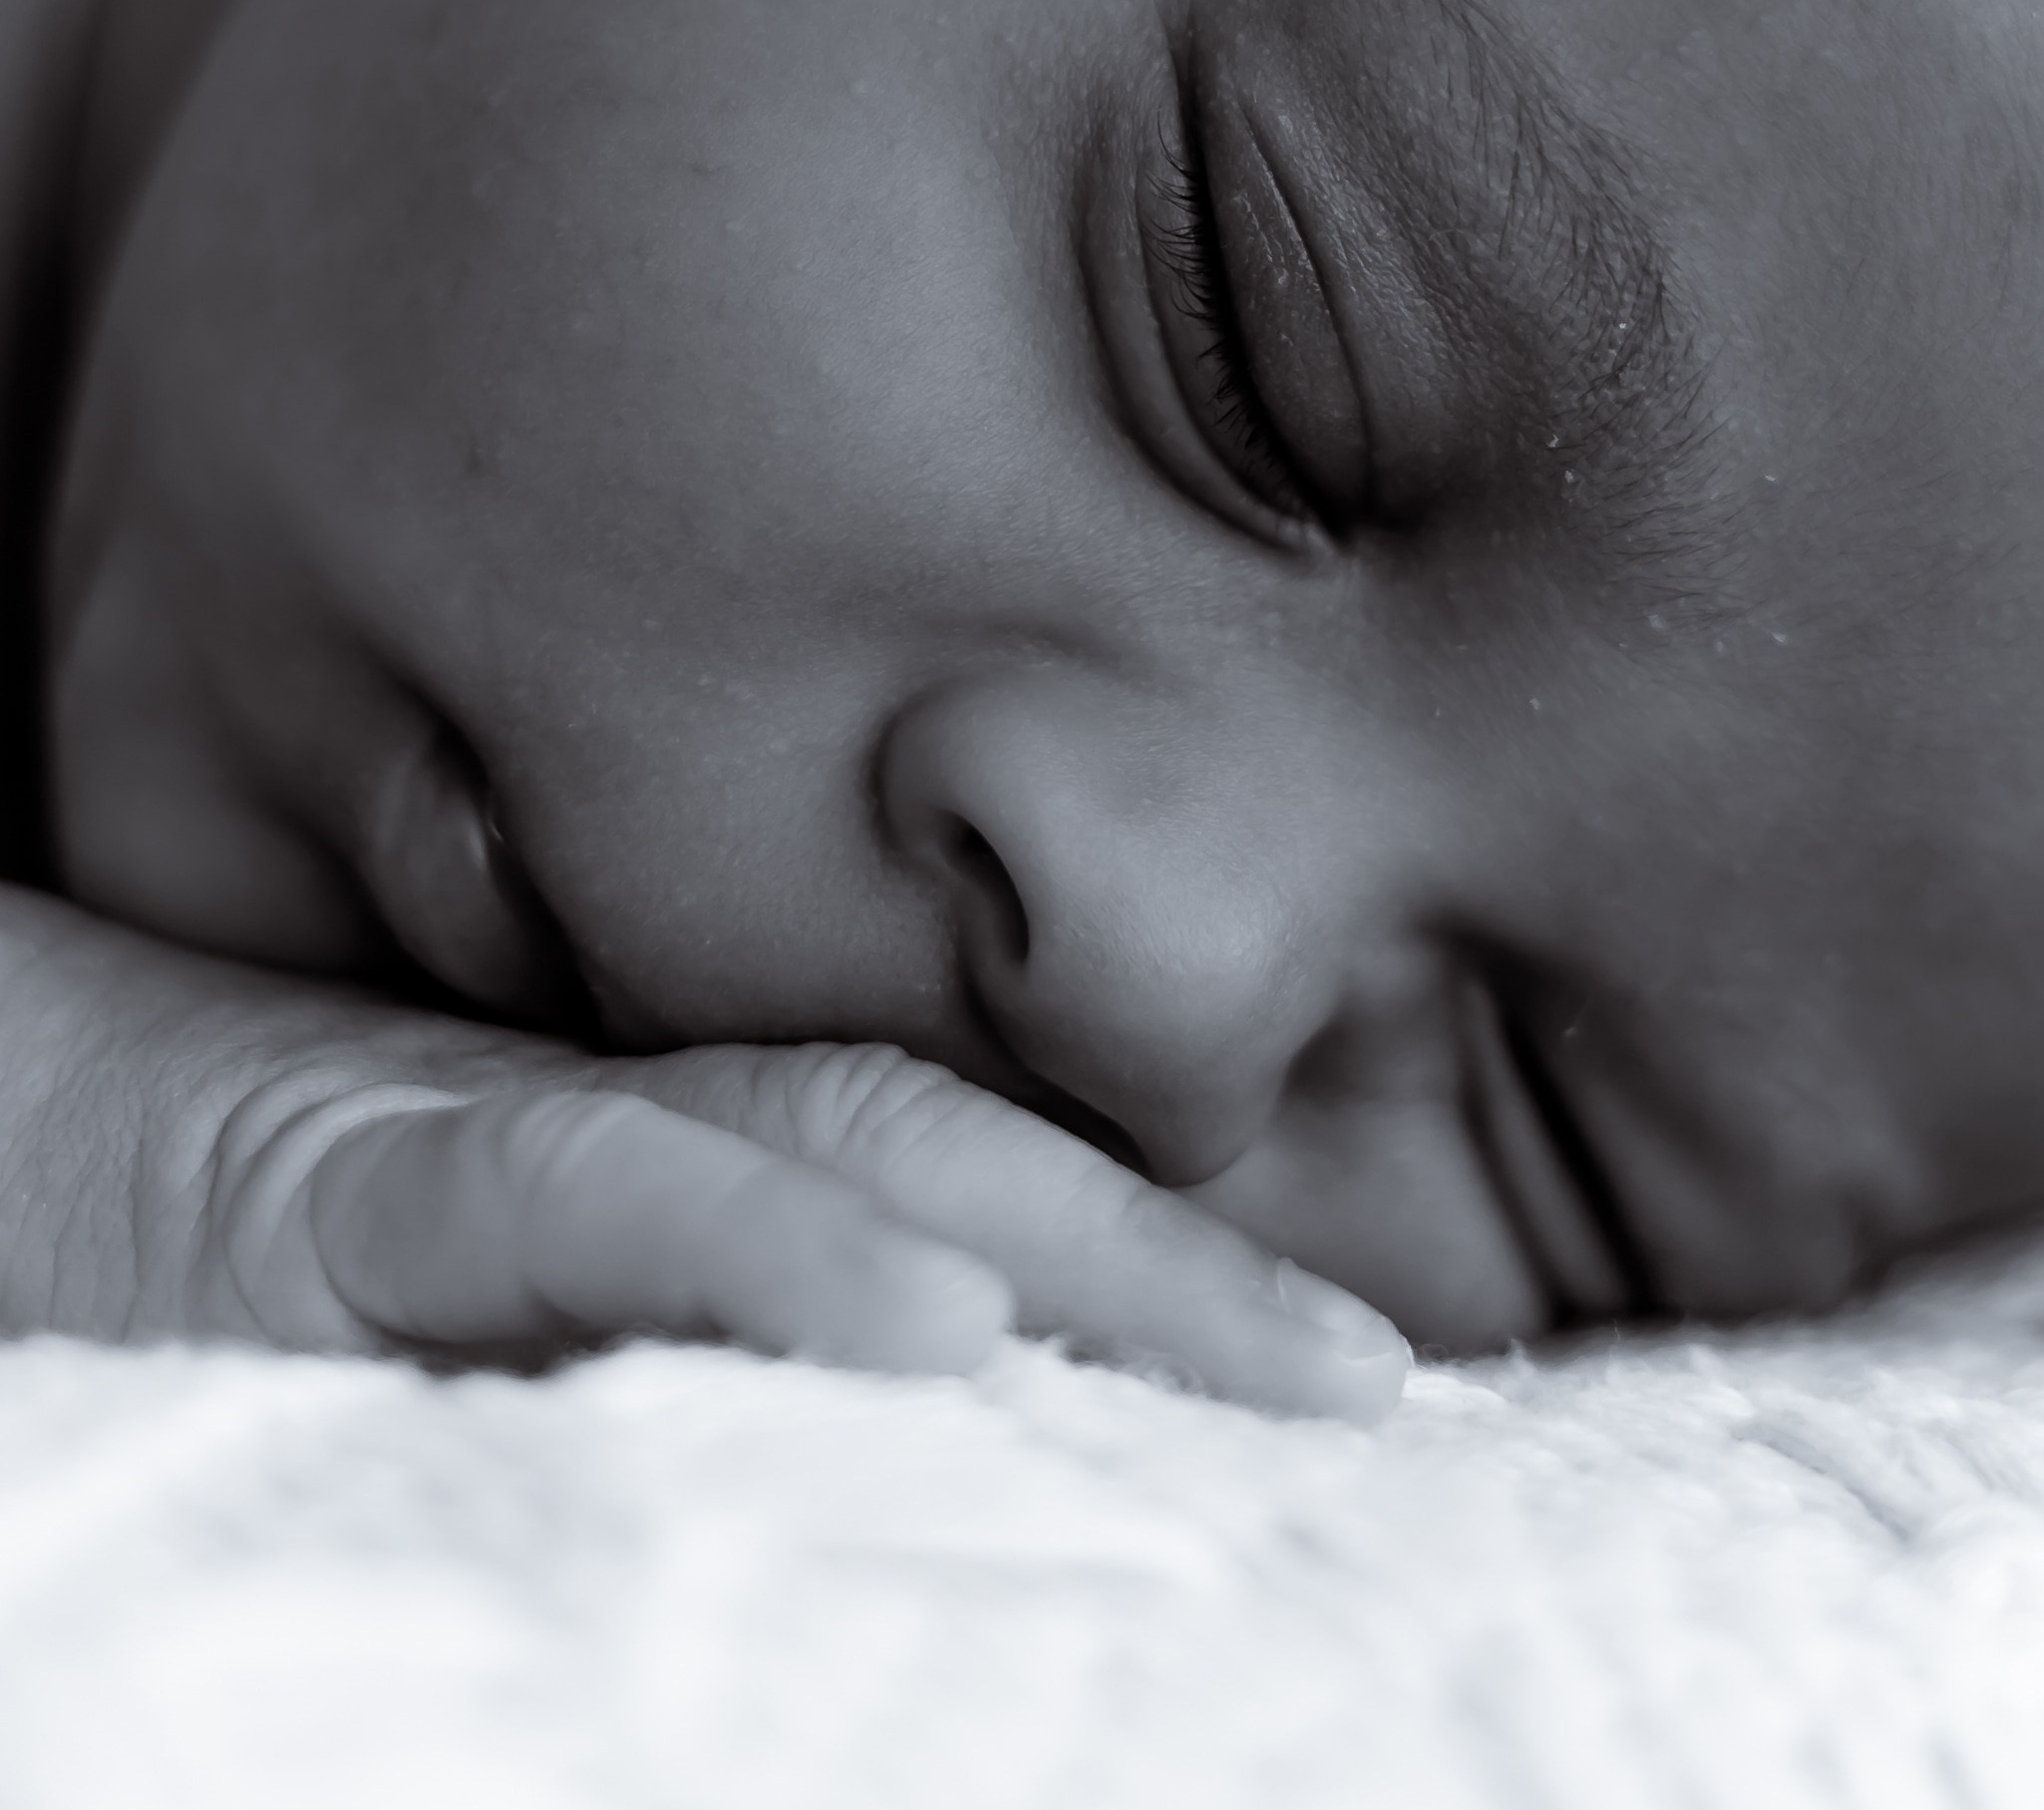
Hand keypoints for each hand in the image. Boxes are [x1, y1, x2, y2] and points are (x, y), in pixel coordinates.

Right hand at [0, 891, 1406, 1418]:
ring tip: (1294, 1367)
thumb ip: (586, 1355)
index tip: (1311, 1377)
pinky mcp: (325, 1173)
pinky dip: (766, 1252)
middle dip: (1172, 1275)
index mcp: (601, 1179)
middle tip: (1388, 1390)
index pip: (906, 1189)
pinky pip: (573, 1197)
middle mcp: (578, 1135)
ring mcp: (467, 1142)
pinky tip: (936, 1324)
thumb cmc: (108, 1232)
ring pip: (826, 1154)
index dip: (1122, 1269)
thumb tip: (849, 1435)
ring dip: (1080, 1259)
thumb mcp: (388, 1334)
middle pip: (935, 1157)